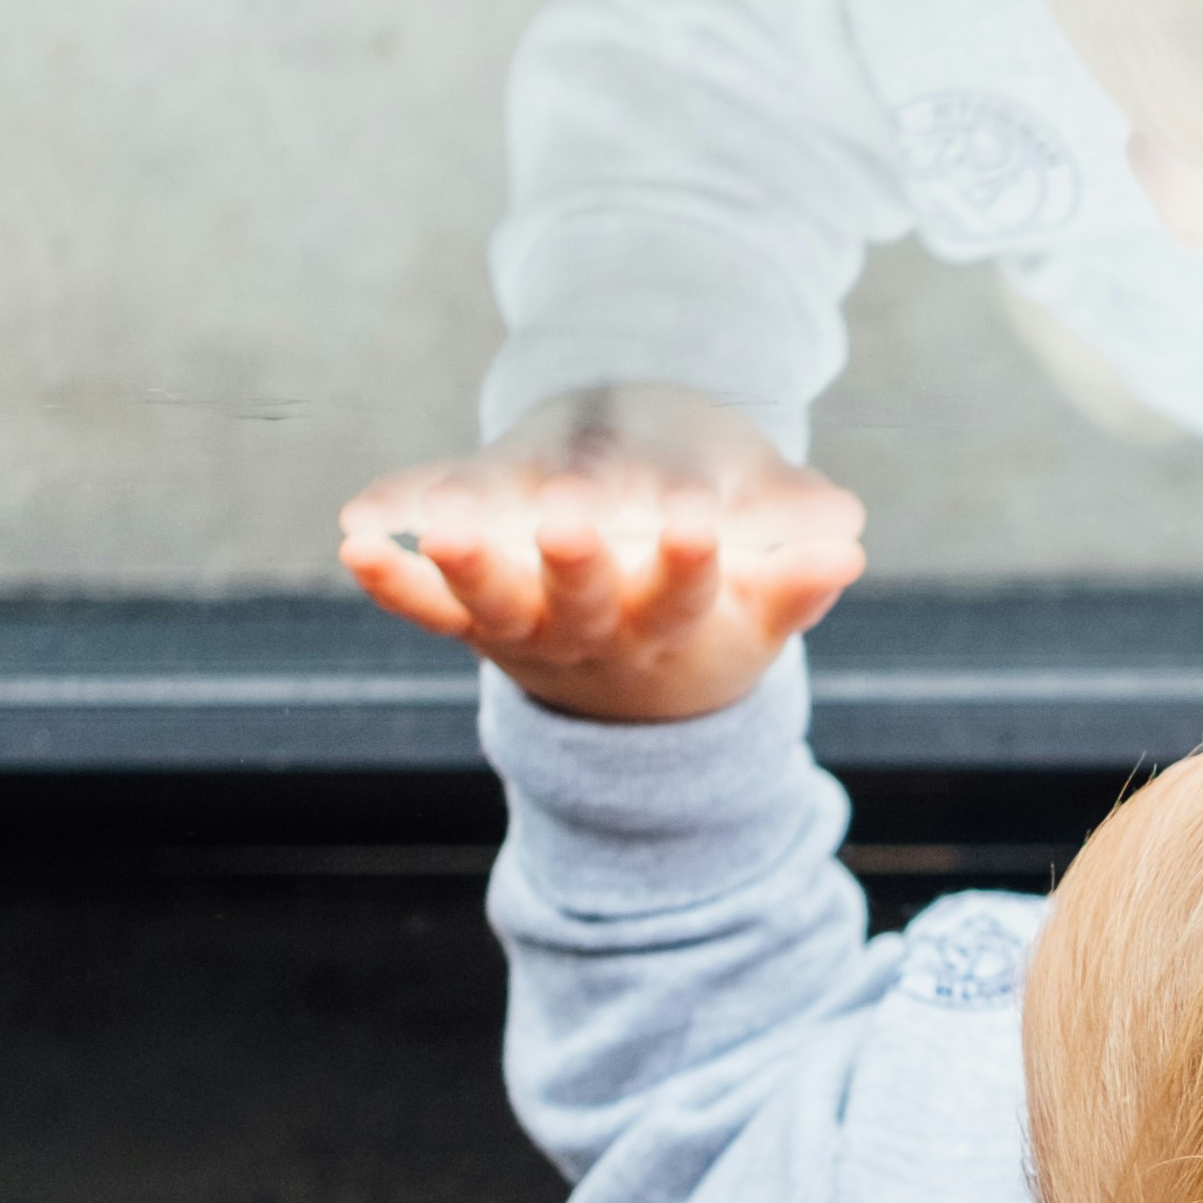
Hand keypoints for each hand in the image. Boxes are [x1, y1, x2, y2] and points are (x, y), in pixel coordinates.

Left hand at [336, 386, 867, 725]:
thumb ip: (796, 578)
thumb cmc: (707, 620)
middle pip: (581, 601)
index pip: (684, 593)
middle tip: (566, 516)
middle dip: (574, 559)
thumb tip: (848, 548)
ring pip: (492, 604)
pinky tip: (354, 544)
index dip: (686, 558)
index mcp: (671, 626)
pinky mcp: (472, 622)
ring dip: (465, 566)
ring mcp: (524, 629)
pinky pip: (426, 611)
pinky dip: (390, 583)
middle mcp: (591, 634)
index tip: (693, 517)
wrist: (629, 686)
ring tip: (441, 528)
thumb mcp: (761, 608)